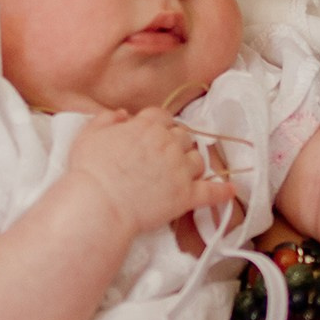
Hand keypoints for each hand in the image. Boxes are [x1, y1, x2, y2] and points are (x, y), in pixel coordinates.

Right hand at [67, 108, 235, 236]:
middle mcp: (169, 143)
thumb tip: (124, 114)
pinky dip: (222, 191)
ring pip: (198, 159)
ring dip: (192, 163)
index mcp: (147, 126)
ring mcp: (180, 170)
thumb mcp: (89, 134)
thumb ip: (107, 119)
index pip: (162, 116)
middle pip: (183, 136)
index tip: (153, 134)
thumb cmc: (90, 170)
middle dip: (176, 143)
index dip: (158, 125)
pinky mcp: (186, 196)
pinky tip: (229, 191)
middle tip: (165, 155)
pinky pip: (212, 192)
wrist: (99, 204)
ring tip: (183, 172)